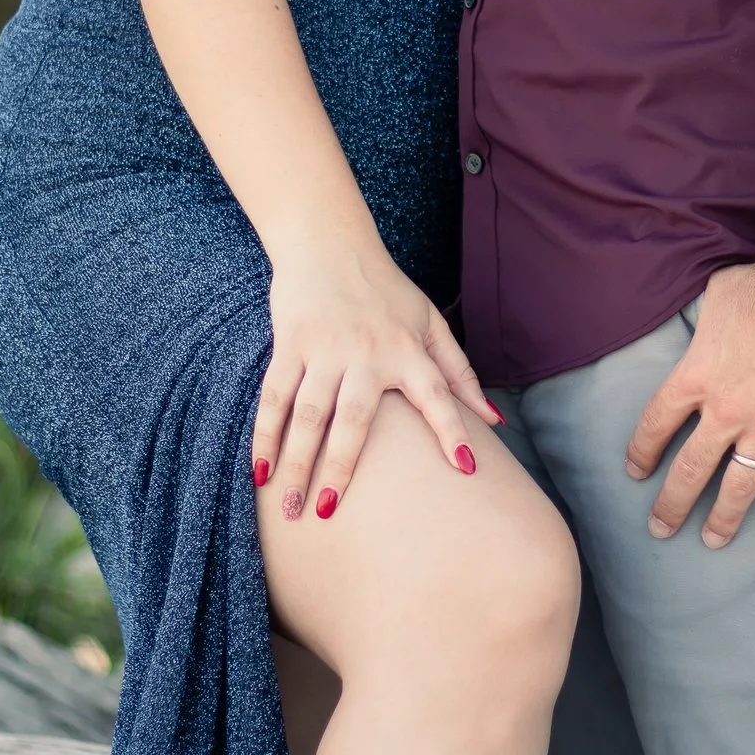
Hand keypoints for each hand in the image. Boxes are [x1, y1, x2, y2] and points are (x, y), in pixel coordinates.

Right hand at [256, 232, 496, 518]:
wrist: (330, 243)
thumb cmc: (387, 290)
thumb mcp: (430, 323)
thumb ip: (459, 374)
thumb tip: (494, 420)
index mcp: (408, 349)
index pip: (438, 394)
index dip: (453, 429)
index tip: (466, 468)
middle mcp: (367, 352)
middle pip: (353, 420)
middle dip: (339, 468)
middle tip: (326, 512)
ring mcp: (325, 349)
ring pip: (308, 415)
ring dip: (297, 463)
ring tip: (291, 508)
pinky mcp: (291, 344)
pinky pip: (275, 397)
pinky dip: (265, 435)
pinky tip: (260, 472)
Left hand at [626, 257, 754, 547]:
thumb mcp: (714, 300)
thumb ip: (703, 331)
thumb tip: (704, 335)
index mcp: (695, 377)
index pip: (654, 425)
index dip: (641, 452)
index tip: (635, 472)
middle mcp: (725, 410)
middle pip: (689, 469)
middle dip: (670, 504)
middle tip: (658, 528)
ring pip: (739, 486)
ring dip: (723, 518)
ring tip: (712, 540)